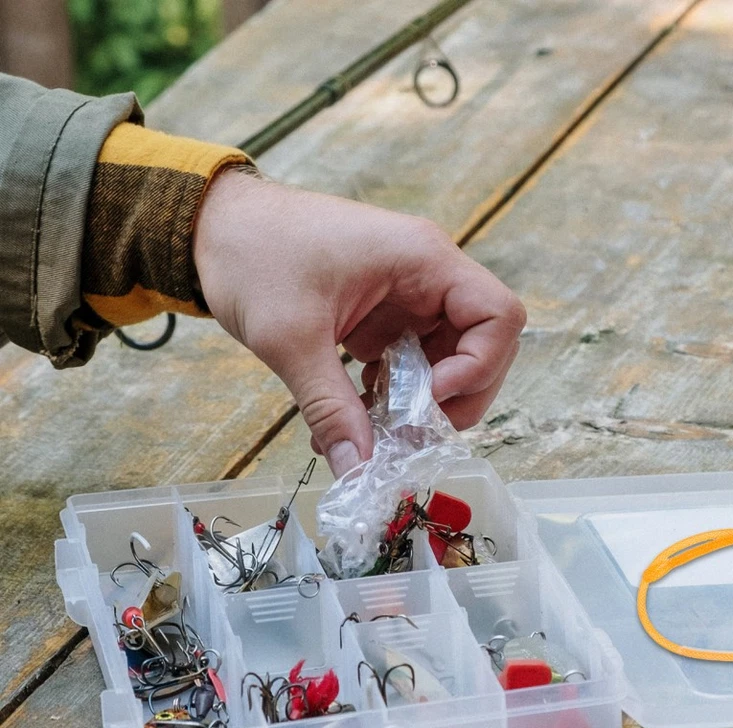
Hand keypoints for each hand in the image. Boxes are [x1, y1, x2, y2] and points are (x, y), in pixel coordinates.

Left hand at [193, 169, 525, 476]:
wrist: (210, 227)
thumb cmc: (253, 256)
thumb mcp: (292, 339)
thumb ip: (331, 408)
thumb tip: (360, 472)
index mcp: (423, 259)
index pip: (499, 317)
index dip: (479, 368)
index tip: (429, 399)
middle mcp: (427, 275)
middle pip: (484, 345)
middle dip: (457, 397)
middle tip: (411, 432)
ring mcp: (408, 296)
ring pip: (450, 360)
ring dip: (424, 402)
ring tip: (380, 431)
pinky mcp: (385, 315)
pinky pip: (412, 363)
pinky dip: (395, 395)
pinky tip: (358, 414)